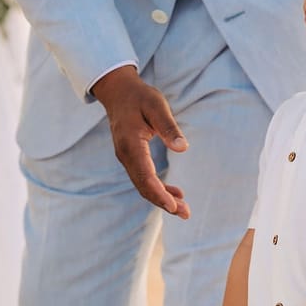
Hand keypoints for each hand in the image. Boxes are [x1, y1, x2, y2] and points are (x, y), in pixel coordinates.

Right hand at [92, 66, 190, 216]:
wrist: (118, 91)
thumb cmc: (140, 96)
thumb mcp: (157, 106)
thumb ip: (169, 127)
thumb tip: (183, 148)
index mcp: (130, 145)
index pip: (145, 176)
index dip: (160, 194)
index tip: (174, 206)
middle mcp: (125, 155)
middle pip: (144, 186)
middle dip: (164, 202)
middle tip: (186, 213)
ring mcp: (126, 158)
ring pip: (143, 185)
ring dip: (162, 198)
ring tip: (183, 209)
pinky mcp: (131, 157)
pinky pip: (143, 178)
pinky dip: (158, 188)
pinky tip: (174, 193)